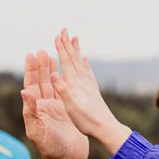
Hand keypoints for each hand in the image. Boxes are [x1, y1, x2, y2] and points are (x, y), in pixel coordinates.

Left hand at [21, 50, 87, 158]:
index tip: (31, 55)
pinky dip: (63, 82)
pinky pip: (64, 93)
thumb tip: (24, 91)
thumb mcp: (38, 130)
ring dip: (50, 72)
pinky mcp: (67, 113)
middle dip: (41, 66)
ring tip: (52, 56)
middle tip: (42, 50)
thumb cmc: (52, 149)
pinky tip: (65, 74)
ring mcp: (56, 110)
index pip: (31, 86)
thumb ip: (31, 111)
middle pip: (41, 82)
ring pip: (52, 86)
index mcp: (36, 110)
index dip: (30, 70)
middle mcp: (44, 108)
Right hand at [51, 29, 131, 155]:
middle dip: (68, 44)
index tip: (57, 35)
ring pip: (81, 62)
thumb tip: (53, 74)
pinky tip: (85, 60)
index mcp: (75, 84)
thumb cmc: (86, 120)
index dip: (61, 48)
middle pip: (74, 58)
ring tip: (75, 39)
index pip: (66, 62)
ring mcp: (89, 85)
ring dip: (76, 50)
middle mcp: (83, 81)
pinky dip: (85, 63)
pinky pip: (88, 72)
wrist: (106, 128)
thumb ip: (62, 90)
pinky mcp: (93, 90)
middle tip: (65, 30)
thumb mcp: (70, 107)